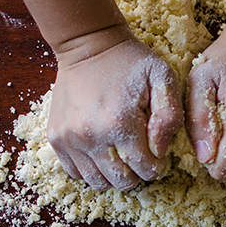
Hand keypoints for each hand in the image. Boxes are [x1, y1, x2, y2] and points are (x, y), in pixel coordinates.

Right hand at [48, 28, 182, 190]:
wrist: (88, 44)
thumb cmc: (130, 61)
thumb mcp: (162, 78)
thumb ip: (170, 116)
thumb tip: (160, 151)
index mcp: (119, 123)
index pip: (146, 169)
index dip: (157, 166)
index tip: (157, 153)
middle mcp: (90, 136)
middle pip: (121, 181)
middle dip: (137, 174)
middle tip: (140, 156)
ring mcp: (69, 139)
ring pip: (97, 182)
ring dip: (114, 176)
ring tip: (121, 156)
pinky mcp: (56, 138)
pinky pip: (75, 172)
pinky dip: (91, 170)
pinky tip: (102, 153)